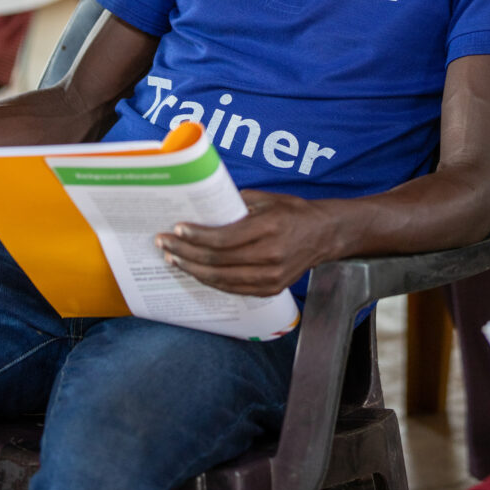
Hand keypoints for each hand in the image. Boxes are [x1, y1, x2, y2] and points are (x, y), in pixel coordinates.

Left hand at [154, 190, 336, 295]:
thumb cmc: (293, 211)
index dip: (196, 236)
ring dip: (193, 270)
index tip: (176, 229)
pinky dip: (211, 280)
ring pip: (221, 279)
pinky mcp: (270, 289)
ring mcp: (271, 277)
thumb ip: (235, 204)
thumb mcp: (266, 199)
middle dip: (186, 253)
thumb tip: (201, 206)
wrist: (324, 235)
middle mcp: (271, 256)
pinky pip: (233, 289)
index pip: (224, 238)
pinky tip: (195, 271)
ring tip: (173, 259)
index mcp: (270, 228)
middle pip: (217, 261)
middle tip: (165, 244)